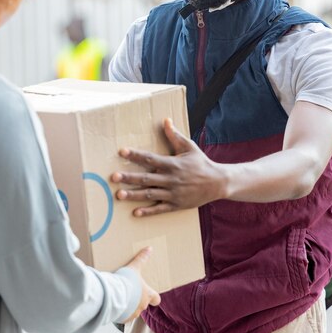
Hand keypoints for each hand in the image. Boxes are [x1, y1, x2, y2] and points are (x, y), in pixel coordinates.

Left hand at [110, 118, 226, 215]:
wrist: (218, 182)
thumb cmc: (201, 163)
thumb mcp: (189, 147)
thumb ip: (175, 135)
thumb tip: (165, 120)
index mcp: (172, 164)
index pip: (150, 158)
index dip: (135, 155)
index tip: (122, 152)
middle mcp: (171, 179)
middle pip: (146, 178)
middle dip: (129, 177)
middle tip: (113, 177)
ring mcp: (173, 193)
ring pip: (150, 194)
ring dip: (134, 195)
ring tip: (119, 195)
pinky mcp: (176, 204)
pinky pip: (160, 208)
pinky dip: (148, 211)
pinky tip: (135, 212)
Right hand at [121, 247, 160, 322]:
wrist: (112, 295)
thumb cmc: (125, 282)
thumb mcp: (134, 267)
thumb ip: (142, 259)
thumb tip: (149, 249)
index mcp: (147, 294)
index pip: (157, 299)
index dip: (154, 297)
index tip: (151, 293)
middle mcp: (142, 306)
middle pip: (144, 304)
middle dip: (138, 299)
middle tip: (132, 292)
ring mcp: (133, 313)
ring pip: (134, 311)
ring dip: (129, 305)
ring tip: (122, 297)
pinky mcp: (123, 318)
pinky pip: (124, 316)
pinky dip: (121, 311)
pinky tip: (116, 304)